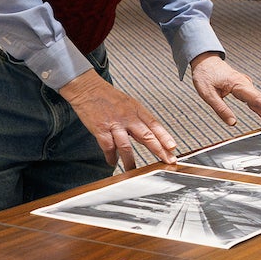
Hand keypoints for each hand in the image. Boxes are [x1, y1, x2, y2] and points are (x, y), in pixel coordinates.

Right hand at [57, 71, 176, 167]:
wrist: (87, 88)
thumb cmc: (108, 97)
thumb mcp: (128, 104)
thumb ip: (139, 120)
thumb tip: (150, 138)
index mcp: (136, 109)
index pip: (154, 124)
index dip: (164, 136)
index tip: (172, 148)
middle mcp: (127, 117)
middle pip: (146, 135)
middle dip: (158, 150)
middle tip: (167, 161)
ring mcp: (114, 124)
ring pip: (126, 146)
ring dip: (130, 161)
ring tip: (133, 170)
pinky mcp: (100, 129)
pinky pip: (108, 147)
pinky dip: (111, 157)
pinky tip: (113, 162)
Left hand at [189, 52, 260, 129]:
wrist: (204, 60)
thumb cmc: (205, 74)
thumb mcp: (208, 94)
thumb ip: (221, 109)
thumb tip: (233, 123)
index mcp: (238, 84)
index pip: (257, 99)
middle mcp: (245, 84)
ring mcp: (245, 86)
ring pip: (260, 101)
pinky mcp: (243, 88)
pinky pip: (255, 100)